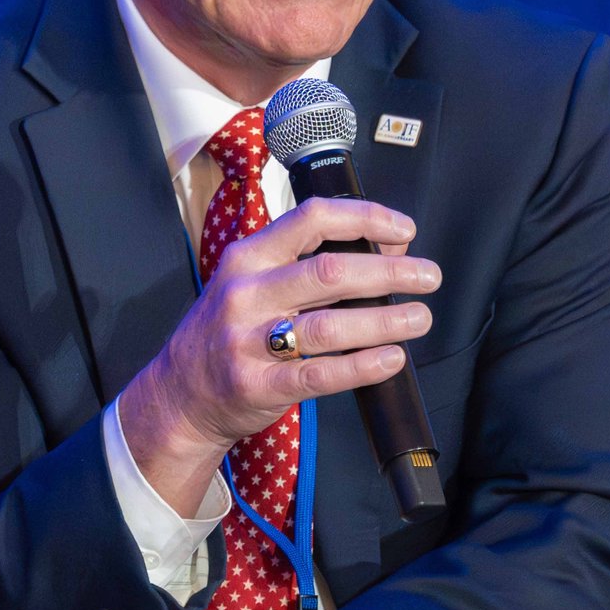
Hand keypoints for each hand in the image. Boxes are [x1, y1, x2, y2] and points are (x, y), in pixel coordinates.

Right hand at [119, 197, 438, 510]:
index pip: (312, 219)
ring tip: (420, 318)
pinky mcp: (258, 385)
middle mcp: (246, 293)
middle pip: (329, 273)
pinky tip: (392, 358)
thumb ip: (312, 262)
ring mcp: (249, 341)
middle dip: (389, 272)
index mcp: (249, 256)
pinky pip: (320, 374)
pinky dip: (362, 366)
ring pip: (329, 326)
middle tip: (429, 277)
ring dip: (384, 320)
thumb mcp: (256, 282)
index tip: (405, 230)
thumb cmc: (228, 329)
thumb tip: (391, 246)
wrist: (180, 392)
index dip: (365, 218)